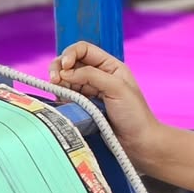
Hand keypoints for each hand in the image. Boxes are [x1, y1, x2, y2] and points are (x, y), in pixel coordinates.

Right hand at [50, 41, 160, 161]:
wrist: (138, 143)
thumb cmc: (135, 115)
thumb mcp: (117, 89)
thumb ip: (91, 75)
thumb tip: (66, 72)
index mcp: (110, 66)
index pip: (83, 49)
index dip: (70, 54)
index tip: (65, 67)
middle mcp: (99, 75)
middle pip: (70, 62)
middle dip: (59, 68)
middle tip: (54, 80)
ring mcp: (90, 91)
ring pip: (65, 79)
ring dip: (58, 83)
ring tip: (59, 92)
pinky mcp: (83, 105)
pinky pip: (66, 96)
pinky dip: (61, 96)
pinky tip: (64, 102)